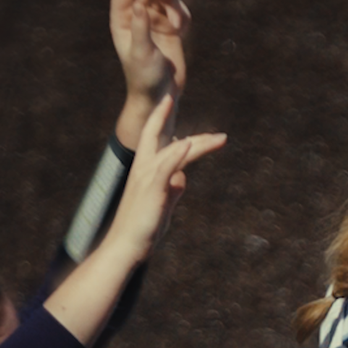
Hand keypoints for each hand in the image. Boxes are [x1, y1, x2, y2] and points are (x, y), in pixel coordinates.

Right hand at [100, 94, 224, 261]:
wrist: (126, 245)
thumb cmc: (143, 227)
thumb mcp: (163, 203)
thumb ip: (172, 189)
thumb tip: (182, 178)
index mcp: (146, 170)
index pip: (154, 138)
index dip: (162, 119)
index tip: (171, 102)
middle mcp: (144, 169)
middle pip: (163, 138)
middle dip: (183, 127)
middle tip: (208, 124)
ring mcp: (147, 178)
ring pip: (174, 152)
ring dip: (198, 143)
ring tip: (221, 139)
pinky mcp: (152, 189)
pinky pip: (166, 168)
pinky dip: (177, 155)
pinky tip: (189, 146)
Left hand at [110, 0, 189, 142]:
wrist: (161, 96)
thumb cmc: (145, 77)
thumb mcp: (141, 53)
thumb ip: (140, 28)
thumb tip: (138, 5)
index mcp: (122, 20)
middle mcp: (137, 16)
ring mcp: (154, 21)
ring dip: (176, 6)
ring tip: (178, 27)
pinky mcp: (170, 28)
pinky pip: (179, 10)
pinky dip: (183, 16)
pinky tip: (181, 32)